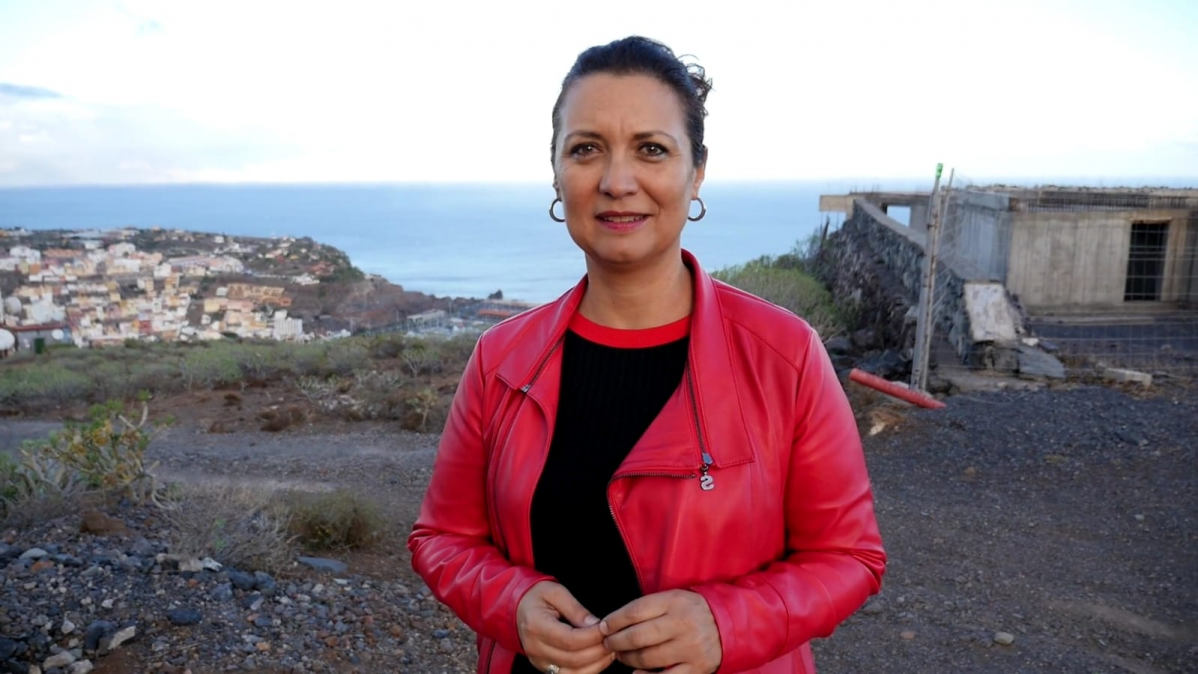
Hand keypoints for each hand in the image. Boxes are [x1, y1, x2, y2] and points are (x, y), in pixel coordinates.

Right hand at [517, 581, 616, 673]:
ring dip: (597, 664)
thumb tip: (597, 626)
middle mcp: (535, 649)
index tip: (607, 628)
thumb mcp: (555, 592)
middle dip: (599, 651)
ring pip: (573, 673)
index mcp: (536, 626)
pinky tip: (599, 659)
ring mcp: (539, 662)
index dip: (592, 637)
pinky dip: (588, 670)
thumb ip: (576, 609)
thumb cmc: (536, 596)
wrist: (516, 608)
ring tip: (611, 650)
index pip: (570, 639)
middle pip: (573, 659)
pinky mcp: (545, 668)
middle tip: (614, 640)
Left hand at [600, 590, 721, 672]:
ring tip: (621, 656)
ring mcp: (690, 648)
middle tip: (608, 644)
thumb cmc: (693, 611)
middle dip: (616, 642)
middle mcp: (682, 624)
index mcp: (675, 602)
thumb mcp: (674, 598)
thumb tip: (614, 622)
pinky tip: (636, 673)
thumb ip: (649, 608)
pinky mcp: (697, 668)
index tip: (603, 626)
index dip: (614, 620)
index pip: (635, 611)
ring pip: (647, 658)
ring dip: (627, 659)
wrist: (730, 624)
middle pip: (637, 636)